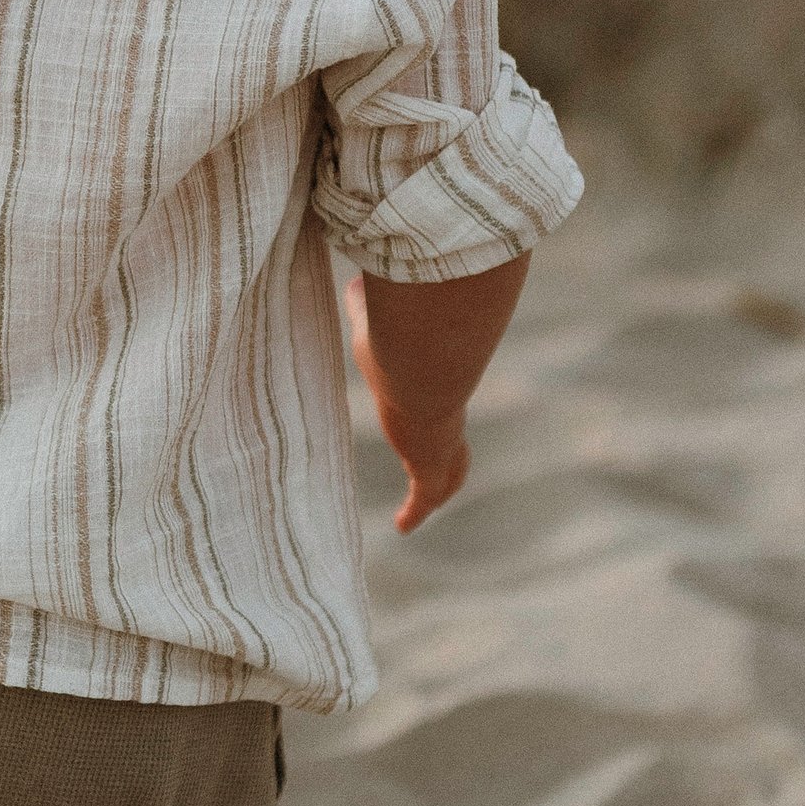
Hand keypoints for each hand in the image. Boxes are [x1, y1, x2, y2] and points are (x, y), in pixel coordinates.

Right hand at [344, 274, 470, 533]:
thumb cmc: (399, 330)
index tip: (432, 413)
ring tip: (424, 508)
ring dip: (438, 489)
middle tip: (439, 473)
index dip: (437, 410)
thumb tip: (349, 280)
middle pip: (455, 443)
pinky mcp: (431, 463)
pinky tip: (405, 525)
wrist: (425, 354)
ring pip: (448, 473)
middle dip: (449, 458)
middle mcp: (444, 413)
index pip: (442, 400)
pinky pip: (425, 494)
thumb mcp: (372, 313)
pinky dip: (415, 511)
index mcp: (434, 381)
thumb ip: (362, 302)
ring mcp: (442, 441)